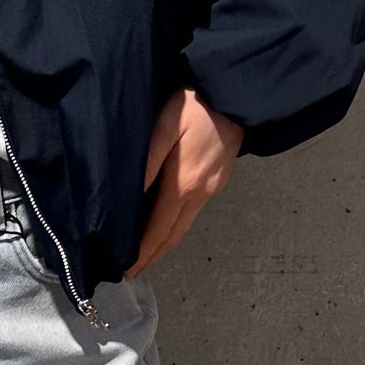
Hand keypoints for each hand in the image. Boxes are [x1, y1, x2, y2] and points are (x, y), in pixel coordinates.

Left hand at [125, 85, 243, 277]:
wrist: (236, 91)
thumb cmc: (196, 104)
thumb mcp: (164, 127)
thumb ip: (146, 163)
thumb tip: (128, 198)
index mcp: (184, 184)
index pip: (159, 230)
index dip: (143, 253)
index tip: (127, 271)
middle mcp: (201, 193)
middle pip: (174, 234)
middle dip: (153, 255)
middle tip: (132, 272)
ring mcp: (213, 187)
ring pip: (184, 223)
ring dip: (164, 241)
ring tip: (145, 252)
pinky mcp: (219, 178)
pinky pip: (193, 209)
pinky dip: (175, 222)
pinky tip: (164, 220)